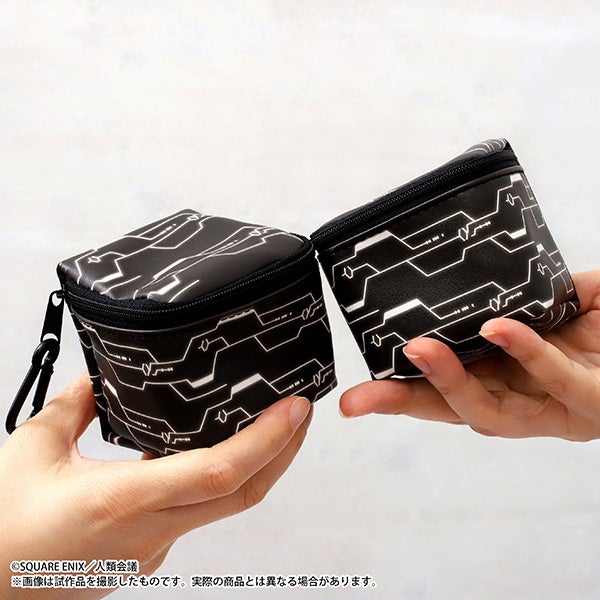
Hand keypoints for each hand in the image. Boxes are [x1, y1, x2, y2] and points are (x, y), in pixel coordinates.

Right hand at [0, 375, 311, 598]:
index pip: (217, 473)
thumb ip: (74, 405)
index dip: (266, 440)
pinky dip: (223, 479)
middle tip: (301, 410)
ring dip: (259, 464)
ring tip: (273, 424)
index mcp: (122, 501)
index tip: (294, 409)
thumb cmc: (3, 527)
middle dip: (283, 450)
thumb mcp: (32, 450)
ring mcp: (153, 546)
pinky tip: (218, 450)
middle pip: (242, 493)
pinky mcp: (147, 552)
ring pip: (226, 505)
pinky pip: (199, 511)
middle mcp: (150, 530)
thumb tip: (101, 377)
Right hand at [340, 270, 599, 440]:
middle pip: (453, 412)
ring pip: (492, 414)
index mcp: (507, 378)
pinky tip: (498, 327)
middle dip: (402, 406)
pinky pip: (555, 382)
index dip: (402, 391)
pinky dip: (525, 353)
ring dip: (451, 383)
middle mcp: (523, 401)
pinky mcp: (593, 406)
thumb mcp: (570, 298)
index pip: (445, 388)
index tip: (357, 394)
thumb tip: (495, 264)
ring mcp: (557, 412)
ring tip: (419, 351)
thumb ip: (533, 286)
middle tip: (357, 401)